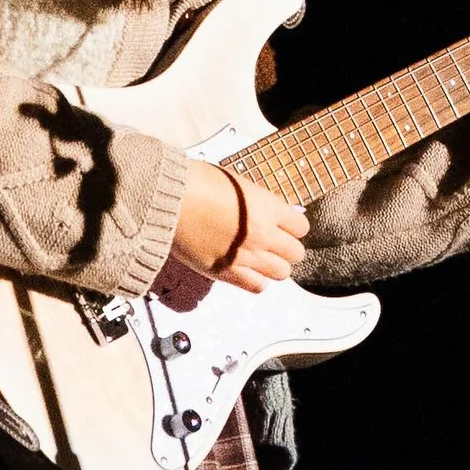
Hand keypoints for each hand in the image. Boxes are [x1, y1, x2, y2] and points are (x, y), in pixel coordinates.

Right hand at [174, 162, 309, 291]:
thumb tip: (273, 210)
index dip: (293, 226)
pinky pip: (257, 286)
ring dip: (275, 264)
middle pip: (296, 253)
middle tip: (275, 242)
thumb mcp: (236, 183)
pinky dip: (256, 280)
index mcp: (266, 208)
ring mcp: (245, 256)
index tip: (286, 225)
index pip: (301, 226)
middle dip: (287, 247)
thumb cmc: (196, 183)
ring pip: (281, 272)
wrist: (168, 200)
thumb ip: (259, 201)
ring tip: (262, 257)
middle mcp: (262, 234)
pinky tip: (248, 269)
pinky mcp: (226, 272)